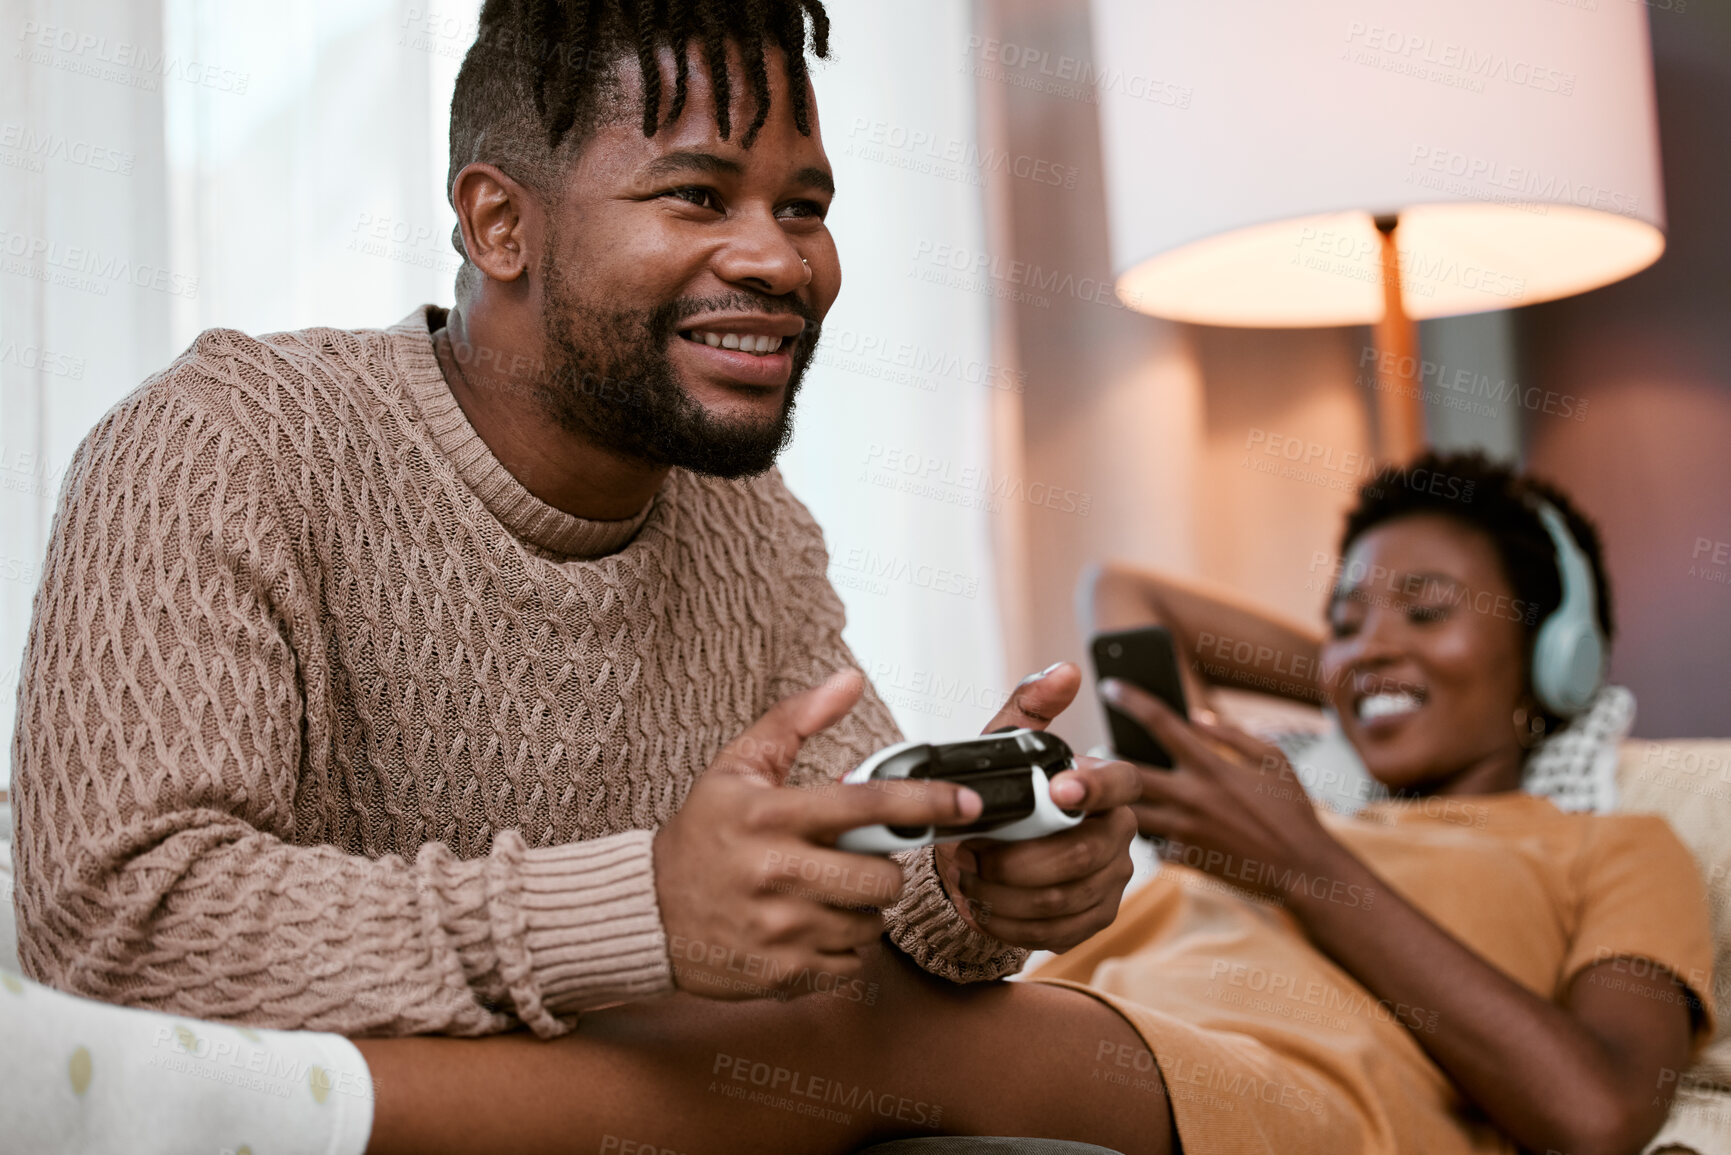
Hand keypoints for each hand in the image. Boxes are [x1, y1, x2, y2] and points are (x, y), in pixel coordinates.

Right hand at [654, 669, 983, 999]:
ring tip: (822, 894)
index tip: (965, 802)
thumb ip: (795, 720)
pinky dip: (841, 948)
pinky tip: (808, 928)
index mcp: (771, 815)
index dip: (926, 802)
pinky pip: (850, 965)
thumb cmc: (701, 835)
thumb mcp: (738, 767)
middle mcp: (778, 872)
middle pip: (883, 878)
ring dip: (860, 910)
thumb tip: (848, 679)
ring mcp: (781, 929)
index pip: (866, 806)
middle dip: (880, 868)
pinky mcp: (782, 974)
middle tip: (852, 860)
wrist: (646, 910)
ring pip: (871, 924)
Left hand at [933, 662, 1139, 951]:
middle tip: (969, 852)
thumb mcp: (1004, 744)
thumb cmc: (1000, 791)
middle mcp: (1120, 833)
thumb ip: (1030, 707)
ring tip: (966, 876)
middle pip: (1083, 855)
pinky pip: (1056, 933)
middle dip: (1016, 859)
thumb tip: (1066, 671)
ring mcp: (1111, 880)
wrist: (982, 850)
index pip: (1124, 783)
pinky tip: (980, 907)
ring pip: (1063, 899)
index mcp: (1107, 785)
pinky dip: (1008, 923)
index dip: (1095, 788)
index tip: (1059, 790)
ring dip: (1003, 892)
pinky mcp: (1093, 918)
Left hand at [1100, 678, 1341, 902]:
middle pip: (1128, 773)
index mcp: (1212, 767)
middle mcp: (1192, 797)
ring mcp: (1185, 830)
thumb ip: (1232, 735)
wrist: (1304, 871)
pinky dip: (1137, 832)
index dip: (1132, 700)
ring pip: (1128, 812)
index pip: (1162, 723)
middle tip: (1084, 752)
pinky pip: (1148, 844)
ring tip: (1095, 789)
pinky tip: (1127, 824)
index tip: (1110, 687)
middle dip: (1099, 761)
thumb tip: (1196, 716)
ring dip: (1107, 800)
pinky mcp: (1184, 858)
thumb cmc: (1292, 811)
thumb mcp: (1273, 761)